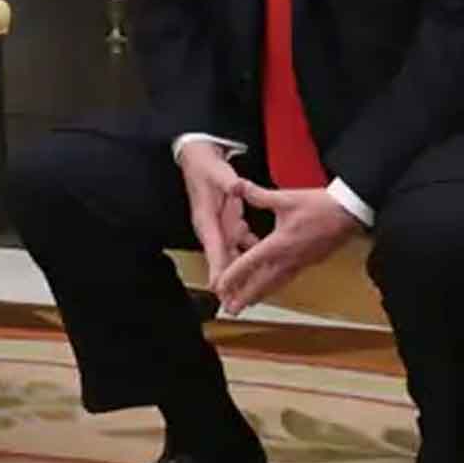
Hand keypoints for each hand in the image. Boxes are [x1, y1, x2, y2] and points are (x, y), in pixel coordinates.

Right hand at [177, 142, 260, 288]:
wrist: (199, 159)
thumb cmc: (205, 168)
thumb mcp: (216, 172)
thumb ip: (227, 182)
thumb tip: (235, 187)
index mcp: (206, 219)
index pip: (212, 247)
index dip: (216, 267)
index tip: (218, 286)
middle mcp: (211, 227)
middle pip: (221, 259)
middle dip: (228, 281)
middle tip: (234, 303)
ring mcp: (219, 227)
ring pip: (231, 255)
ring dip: (240, 273)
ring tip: (250, 293)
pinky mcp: (227, 224)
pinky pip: (240, 243)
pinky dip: (251, 254)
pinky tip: (264, 265)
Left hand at [214, 181, 359, 314]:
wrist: (350, 213)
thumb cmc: (320, 207)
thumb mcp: (286, 197)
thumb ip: (258, 195)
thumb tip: (237, 186)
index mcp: (279, 244)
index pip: (250, 263)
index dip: (233, 276)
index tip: (220, 287)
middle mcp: (288, 259)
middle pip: (261, 284)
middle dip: (243, 297)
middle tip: (229, 309)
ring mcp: (299, 264)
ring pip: (275, 285)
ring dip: (258, 295)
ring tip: (245, 305)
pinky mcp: (308, 263)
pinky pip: (286, 280)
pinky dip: (273, 287)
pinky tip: (269, 288)